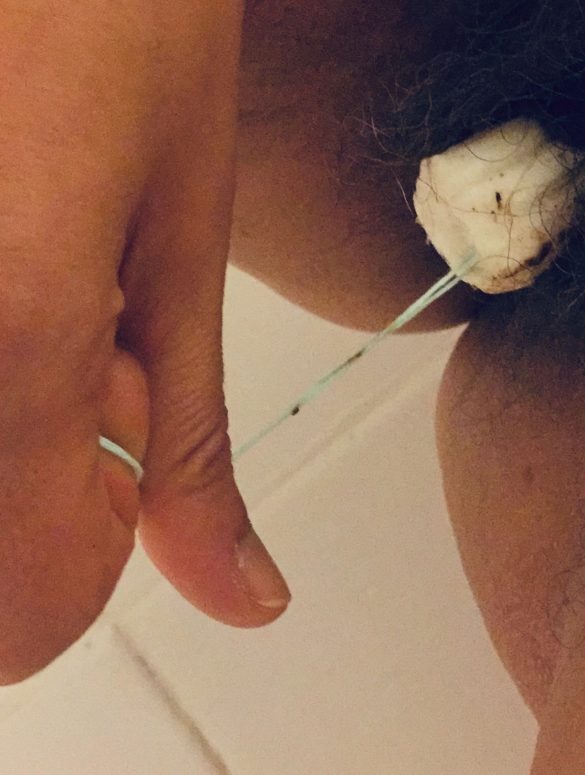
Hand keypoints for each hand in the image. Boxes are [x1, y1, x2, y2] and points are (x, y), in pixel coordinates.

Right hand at [0, 0, 288, 684]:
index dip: (96, 558)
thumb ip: (194, 447)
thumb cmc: (118, 24)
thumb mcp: (184, 251)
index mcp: (11, 349)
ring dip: (8, 436)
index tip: (128, 453)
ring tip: (35, 295)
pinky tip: (5, 265)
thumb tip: (243, 596)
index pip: (23, 625)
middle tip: (73, 354)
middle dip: (37, 494)